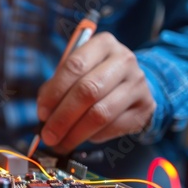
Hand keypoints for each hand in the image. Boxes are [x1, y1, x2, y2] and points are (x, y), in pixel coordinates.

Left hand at [37, 32, 155, 152]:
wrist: (132, 83)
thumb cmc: (95, 76)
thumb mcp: (76, 72)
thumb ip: (57, 87)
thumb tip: (44, 115)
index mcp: (103, 44)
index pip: (74, 66)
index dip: (54, 92)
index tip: (42, 113)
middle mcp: (124, 60)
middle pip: (88, 91)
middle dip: (63, 118)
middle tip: (48, 135)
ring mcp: (138, 83)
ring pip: (101, 113)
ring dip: (76, 133)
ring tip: (61, 143)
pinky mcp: (145, 106)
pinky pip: (114, 127)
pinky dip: (94, 137)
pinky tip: (83, 138)